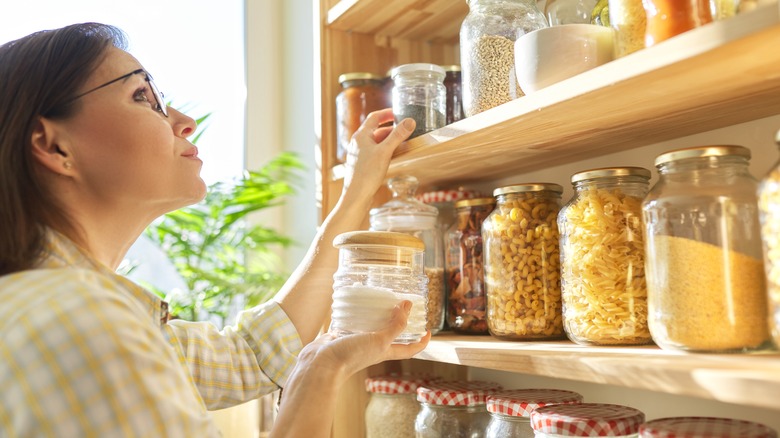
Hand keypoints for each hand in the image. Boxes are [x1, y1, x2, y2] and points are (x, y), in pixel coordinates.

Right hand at [298, 300, 429, 380]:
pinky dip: (355, 313)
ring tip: (381, 298)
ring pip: (371, 326)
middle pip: (391, 335)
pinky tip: (355, 302)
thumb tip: (408, 307)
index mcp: (384, 352)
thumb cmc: (352, 356)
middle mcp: (372, 347)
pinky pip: (352, 322)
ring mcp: (356, 341)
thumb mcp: (380, 340)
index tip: (428, 331)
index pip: (409, 349)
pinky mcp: (341, 335)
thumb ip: (395, 325)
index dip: (421, 342)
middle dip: (398, 322)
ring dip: (377, 315)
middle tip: (403, 305)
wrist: (321, 365)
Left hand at [342, 108, 415, 202]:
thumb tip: (410, 121)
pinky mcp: (363, 164)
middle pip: (376, 130)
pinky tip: (395, 156)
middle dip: (392, 129)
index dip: (387, 113)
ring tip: (404, 142)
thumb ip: (397, 135)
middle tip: (406, 129)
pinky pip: (376, 152)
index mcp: (361, 136)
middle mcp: (358, 143)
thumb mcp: (385, 152)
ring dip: (390, 141)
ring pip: (377, 142)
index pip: (374, 117)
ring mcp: (360, 154)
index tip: (399, 112)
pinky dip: (386, 151)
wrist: (356, 195)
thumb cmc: (367, 173)